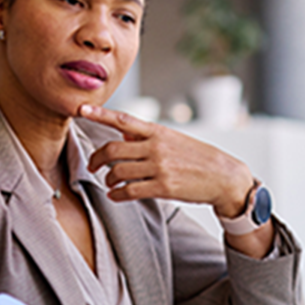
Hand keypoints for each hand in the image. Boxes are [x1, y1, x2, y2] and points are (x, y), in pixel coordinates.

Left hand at [79, 104, 252, 217]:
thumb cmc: (197, 157)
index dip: (99, 114)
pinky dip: (117, 194)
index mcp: (157, 131)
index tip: (81, 109)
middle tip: (93, 165)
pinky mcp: (162, 187)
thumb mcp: (173, 139)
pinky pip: (129, 191)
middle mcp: (155, 147)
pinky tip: (115, 195)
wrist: (224, 176)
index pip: (122, 119)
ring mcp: (159, 167)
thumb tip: (123, 132)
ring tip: (109, 182)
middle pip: (112, 149)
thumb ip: (147, 136)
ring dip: (108, 179)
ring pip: (118, 172)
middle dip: (97, 158)